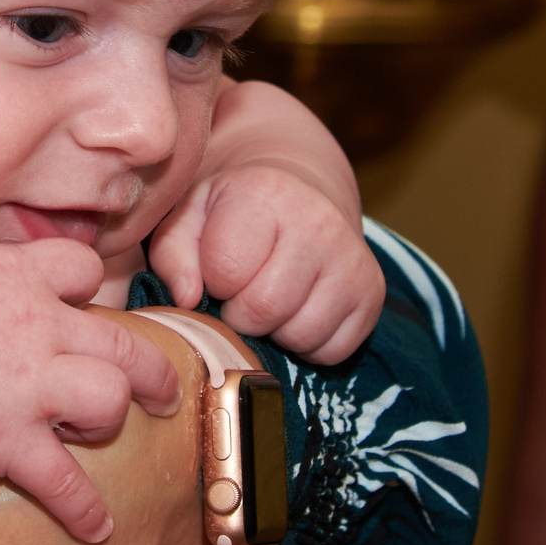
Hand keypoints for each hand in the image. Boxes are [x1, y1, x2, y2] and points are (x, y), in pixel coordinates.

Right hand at [0, 219, 183, 543]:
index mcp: (19, 276)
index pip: (81, 267)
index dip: (88, 286)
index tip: (86, 302)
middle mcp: (38, 328)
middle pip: (122, 341)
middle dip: (152, 368)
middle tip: (162, 388)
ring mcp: (29, 388)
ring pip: (109, 400)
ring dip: (111, 418)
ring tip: (103, 431)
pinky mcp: (10, 442)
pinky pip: (64, 483)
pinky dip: (84, 511)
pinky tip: (98, 529)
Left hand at [150, 161, 381, 361]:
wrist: (299, 194)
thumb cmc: (233, 212)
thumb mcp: (190, 216)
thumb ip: (173, 255)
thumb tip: (187, 299)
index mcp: (265, 194)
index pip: (227, 269)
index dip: (213, 282)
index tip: (218, 271)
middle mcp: (318, 222)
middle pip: (265, 308)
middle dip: (241, 314)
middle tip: (241, 295)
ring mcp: (352, 258)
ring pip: (301, 334)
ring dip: (275, 331)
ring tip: (269, 299)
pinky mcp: (372, 291)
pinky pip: (333, 350)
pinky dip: (308, 343)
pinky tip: (298, 309)